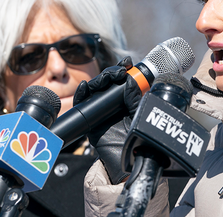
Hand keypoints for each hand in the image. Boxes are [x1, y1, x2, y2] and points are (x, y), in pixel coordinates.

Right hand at [73, 57, 140, 183]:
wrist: (132, 159)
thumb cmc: (140, 139)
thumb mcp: (140, 113)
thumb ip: (135, 98)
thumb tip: (130, 80)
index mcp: (125, 100)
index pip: (121, 80)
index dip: (122, 69)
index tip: (127, 63)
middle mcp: (112, 104)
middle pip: (106, 82)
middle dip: (111, 73)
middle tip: (119, 72)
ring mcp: (100, 112)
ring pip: (94, 90)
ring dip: (99, 80)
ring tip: (108, 78)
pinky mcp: (90, 121)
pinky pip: (82, 105)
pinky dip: (82, 94)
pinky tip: (86, 87)